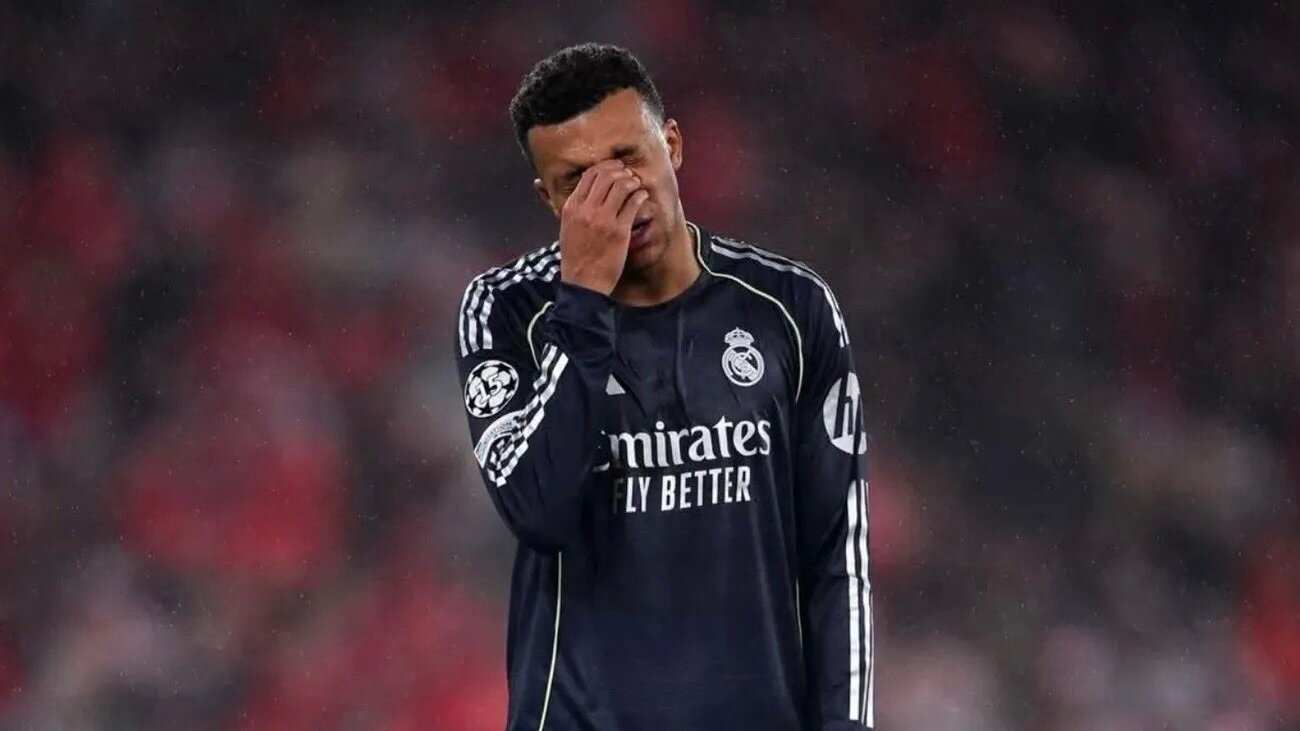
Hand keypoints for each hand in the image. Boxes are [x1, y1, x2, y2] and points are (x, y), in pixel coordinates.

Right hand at [558, 160, 647, 294]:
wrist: (583, 283)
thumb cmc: (576, 258)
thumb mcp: (565, 228)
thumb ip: (572, 208)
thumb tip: (569, 188)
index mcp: (571, 207)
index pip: (589, 175)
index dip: (605, 167)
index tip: (614, 169)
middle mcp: (586, 210)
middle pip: (606, 175)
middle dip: (620, 171)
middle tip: (628, 174)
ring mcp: (603, 219)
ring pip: (621, 185)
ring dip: (632, 181)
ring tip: (636, 185)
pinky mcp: (620, 230)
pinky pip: (633, 203)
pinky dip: (640, 195)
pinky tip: (642, 197)